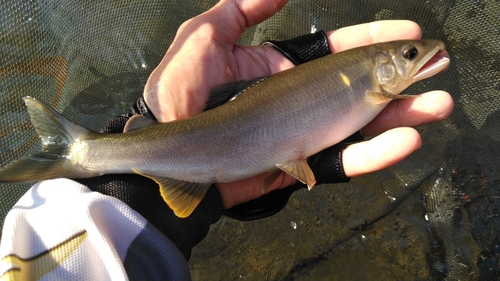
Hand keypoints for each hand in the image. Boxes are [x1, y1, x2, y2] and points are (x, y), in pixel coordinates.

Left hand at [143, 0, 453, 208]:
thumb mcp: (204, 38)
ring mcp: (299, 135)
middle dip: (400, 77)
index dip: (370, 41)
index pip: (334, 52)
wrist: (164, 149)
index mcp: (280, 70)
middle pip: (358, 87)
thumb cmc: (178, 92)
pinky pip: (340, 163)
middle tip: (438, 68)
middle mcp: (296, 101)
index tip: (406, 31)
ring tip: (438, 105)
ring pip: (359, 125)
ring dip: (401, 116)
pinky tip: (405, 140)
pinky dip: (372, 154)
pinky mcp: (298, 167)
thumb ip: (241, 10)